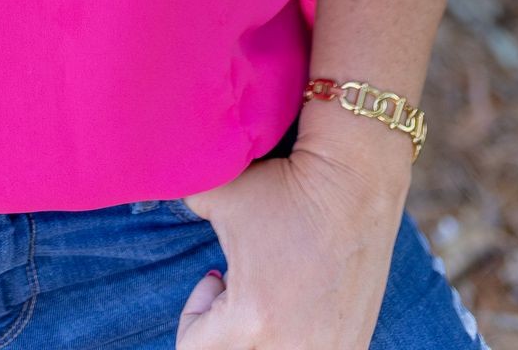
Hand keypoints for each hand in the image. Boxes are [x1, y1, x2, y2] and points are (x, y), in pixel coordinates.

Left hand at [174, 139, 408, 348]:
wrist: (354, 184)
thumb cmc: (284, 190)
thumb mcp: (217, 196)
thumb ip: (181, 207)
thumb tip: (163, 196)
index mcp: (250, 322)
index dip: (193, 316)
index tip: (211, 279)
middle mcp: (291, 349)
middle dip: (224, 331)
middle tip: (234, 288)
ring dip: (258, 335)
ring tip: (266, 295)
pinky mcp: (352, 347)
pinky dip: (295, 337)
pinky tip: (298, 300)